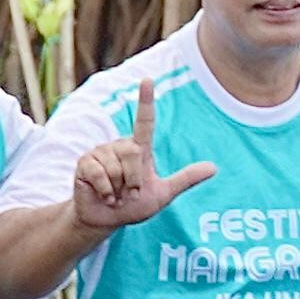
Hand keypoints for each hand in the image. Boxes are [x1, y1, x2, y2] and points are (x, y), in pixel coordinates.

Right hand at [70, 81, 220, 231]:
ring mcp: (100, 152)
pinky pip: (99, 174)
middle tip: (131, 194)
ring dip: (119, 189)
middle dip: (135, 180)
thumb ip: (185, 179)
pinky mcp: (85, 163)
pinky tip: (104, 196)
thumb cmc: (134, 205)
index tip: (148, 80)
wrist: (107, 219)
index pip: (145, 122)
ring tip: (115, 194)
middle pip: (133, 153)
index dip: (145, 100)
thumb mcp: (163, 193)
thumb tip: (214, 168)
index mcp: (139, 149)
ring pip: (115, 167)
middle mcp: (119, 146)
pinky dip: (106, 191)